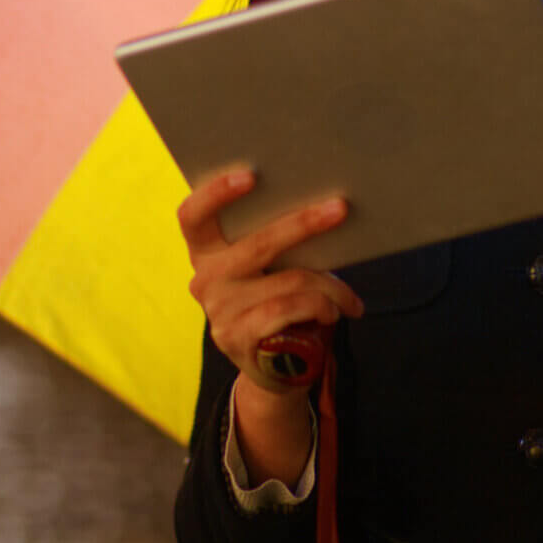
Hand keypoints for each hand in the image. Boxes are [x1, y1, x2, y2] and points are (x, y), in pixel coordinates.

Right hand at [177, 169, 366, 392]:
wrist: (271, 367)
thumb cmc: (274, 300)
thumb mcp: (267, 268)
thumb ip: (274, 241)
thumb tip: (323, 207)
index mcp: (205, 251)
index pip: (192, 216)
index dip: (215, 193)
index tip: (250, 175)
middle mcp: (205, 278)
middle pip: (258, 243)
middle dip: (304, 223)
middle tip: (340, 208)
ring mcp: (219, 310)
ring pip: (288, 280)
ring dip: (330, 286)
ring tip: (350, 298)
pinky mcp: (238, 337)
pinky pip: (290, 310)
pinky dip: (321, 307)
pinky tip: (335, 313)